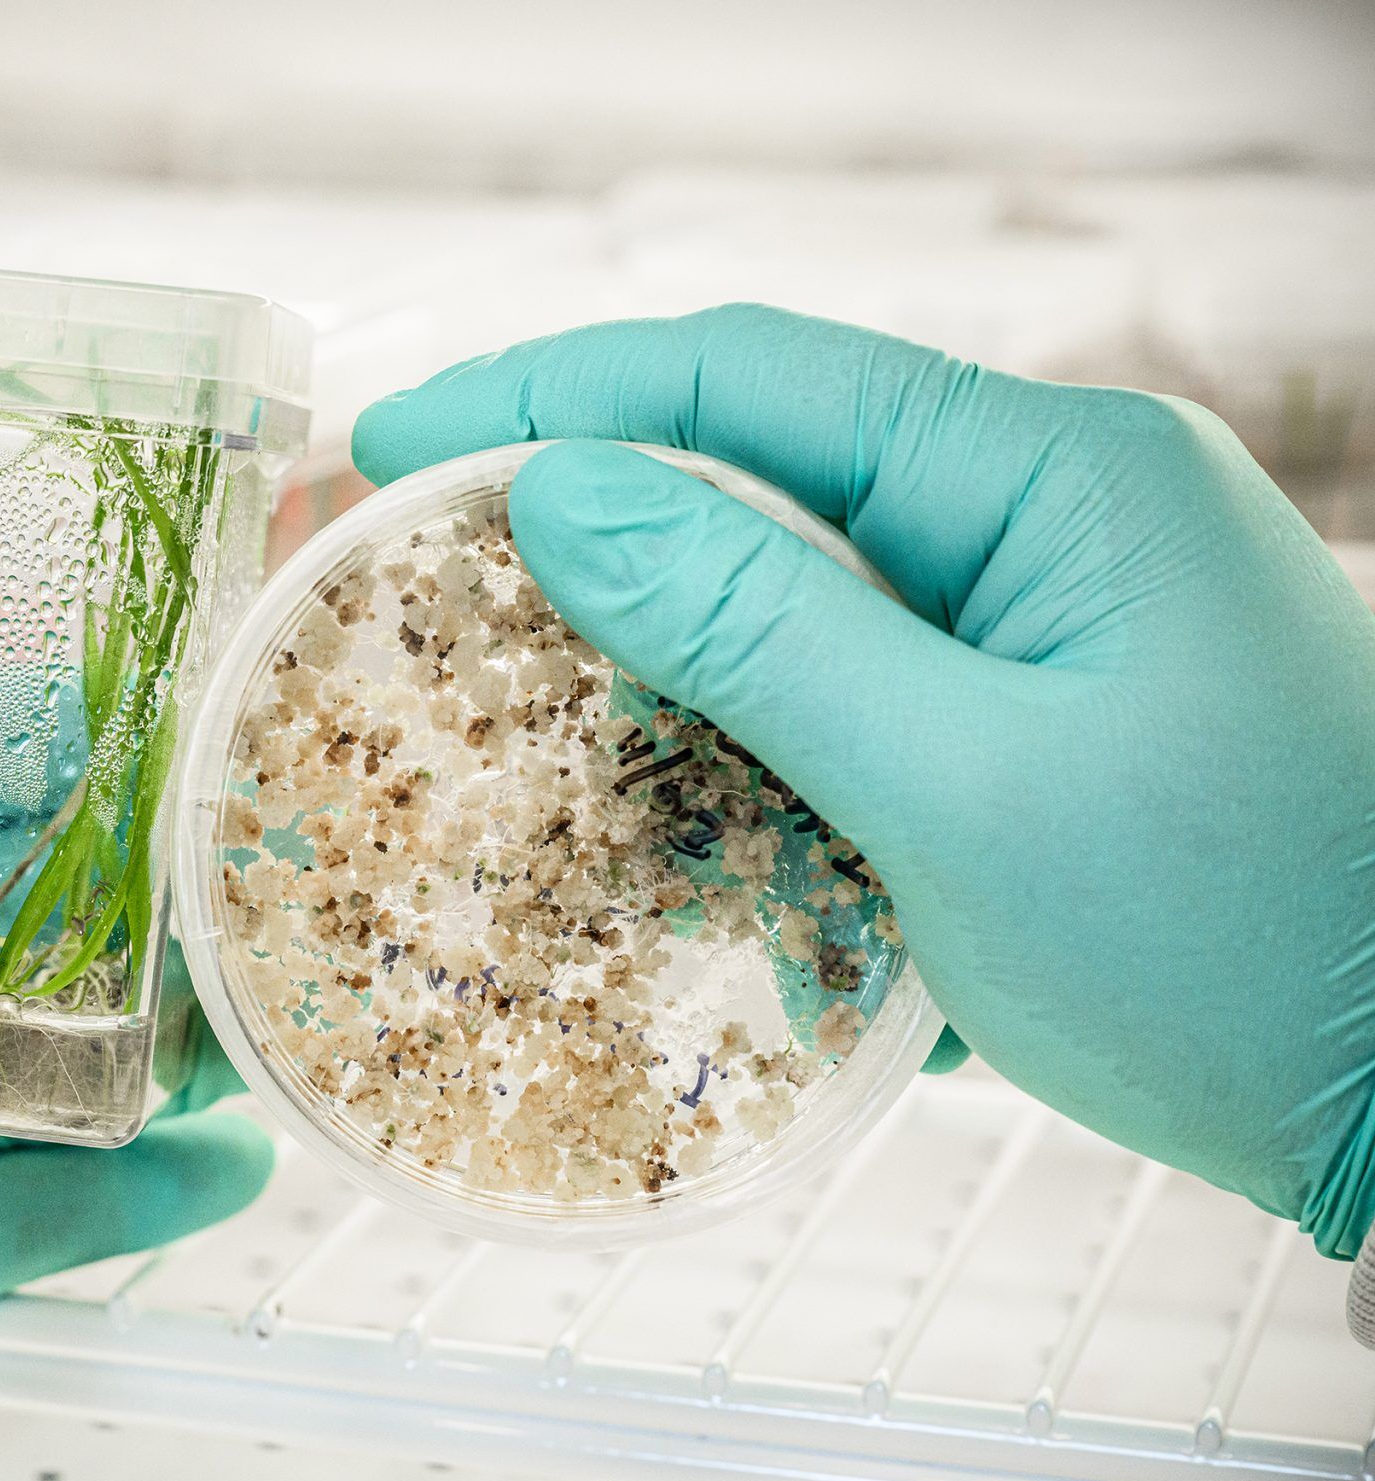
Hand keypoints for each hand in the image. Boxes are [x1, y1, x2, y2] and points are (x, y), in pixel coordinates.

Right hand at [353, 305, 1374, 1255]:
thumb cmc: (1246, 948)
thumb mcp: (965, 788)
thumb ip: (753, 631)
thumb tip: (556, 495)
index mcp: (1052, 478)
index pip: (751, 377)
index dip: (551, 399)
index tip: (389, 450)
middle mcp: (1048, 528)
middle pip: (758, 499)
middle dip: (588, 567)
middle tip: (419, 625)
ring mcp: (1046, 637)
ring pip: (791, 630)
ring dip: (670, 713)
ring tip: (544, 789)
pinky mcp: (1036, 742)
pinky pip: (851, 731)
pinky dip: (763, 802)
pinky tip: (711, 893)